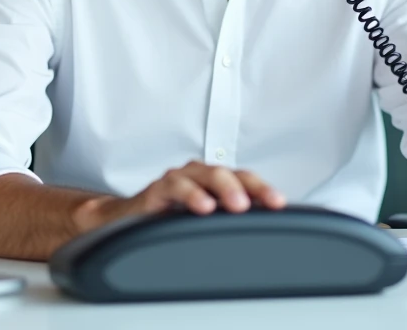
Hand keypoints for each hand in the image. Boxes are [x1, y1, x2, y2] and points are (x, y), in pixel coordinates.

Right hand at [73, 160, 285, 233]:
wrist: (126, 220)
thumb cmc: (170, 217)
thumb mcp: (204, 221)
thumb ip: (229, 220)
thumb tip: (263, 234)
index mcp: (214, 181)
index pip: (245, 179)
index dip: (264, 189)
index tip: (280, 204)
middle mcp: (198, 175)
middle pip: (229, 173)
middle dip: (250, 187)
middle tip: (266, 203)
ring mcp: (178, 179)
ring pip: (205, 174)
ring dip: (223, 188)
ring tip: (237, 205)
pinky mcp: (156, 190)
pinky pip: (175, 187)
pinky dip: (191, 195)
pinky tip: (202, 206)